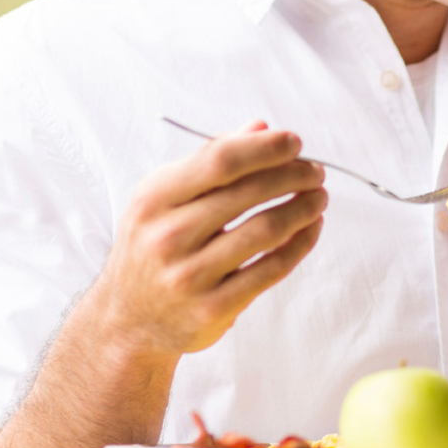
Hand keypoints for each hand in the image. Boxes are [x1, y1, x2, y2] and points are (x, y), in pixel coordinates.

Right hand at [91, 120, 326, 356]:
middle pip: (250, 193)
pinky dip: (301, 244)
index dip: (266, 148)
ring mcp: (190, 276)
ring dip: (303, 208)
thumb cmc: (152, 246)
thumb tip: (261, 128)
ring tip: (319, 197)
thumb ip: (210, 160)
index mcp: (154, 199)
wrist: (128, 320)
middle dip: (294, 175)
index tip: (295, 142)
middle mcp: (168, 236)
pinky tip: (310, 228)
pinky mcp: (213, 308)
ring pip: (267, 230)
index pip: (221, 160)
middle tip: (315, 171)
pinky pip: (272, 269)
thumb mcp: (163, 198)